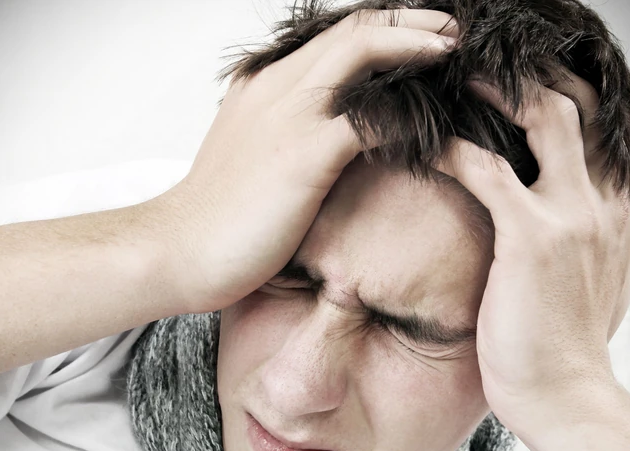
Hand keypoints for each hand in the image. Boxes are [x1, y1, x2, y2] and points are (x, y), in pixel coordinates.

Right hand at [156, 9, 457, 312]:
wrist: (178, 249)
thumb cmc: (216, 214)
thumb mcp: (247, 153)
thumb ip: (281, 130)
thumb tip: (324, 137)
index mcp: (263, 84)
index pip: (331, 37)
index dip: (380, 29)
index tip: (417, 35)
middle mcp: (275, 86)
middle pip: (354, 30)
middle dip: (409, 23)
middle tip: (451, 31)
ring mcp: (289, 116)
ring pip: (363, 53)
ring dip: (414, 47)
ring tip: (451, 52)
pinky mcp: (303, 154)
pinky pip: (370, 120)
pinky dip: (406, 117)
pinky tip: (430, 126)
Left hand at [435, 72, 629, 433]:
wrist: (566, 398)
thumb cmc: (567, 345)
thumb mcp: (594, 281)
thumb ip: (589, 239)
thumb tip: (569, 225)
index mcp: (621, 209)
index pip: (597, 127)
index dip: (556, 95)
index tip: (513, 89)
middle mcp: (608, 201)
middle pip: (578, 104)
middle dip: (528, 76)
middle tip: (477, 72)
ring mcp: (575, 215)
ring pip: (544, 115)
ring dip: (493, 92)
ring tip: (450, 88)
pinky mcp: (534, 237)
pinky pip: (486, 169)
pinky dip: (450, 148)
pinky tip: (422, 146)